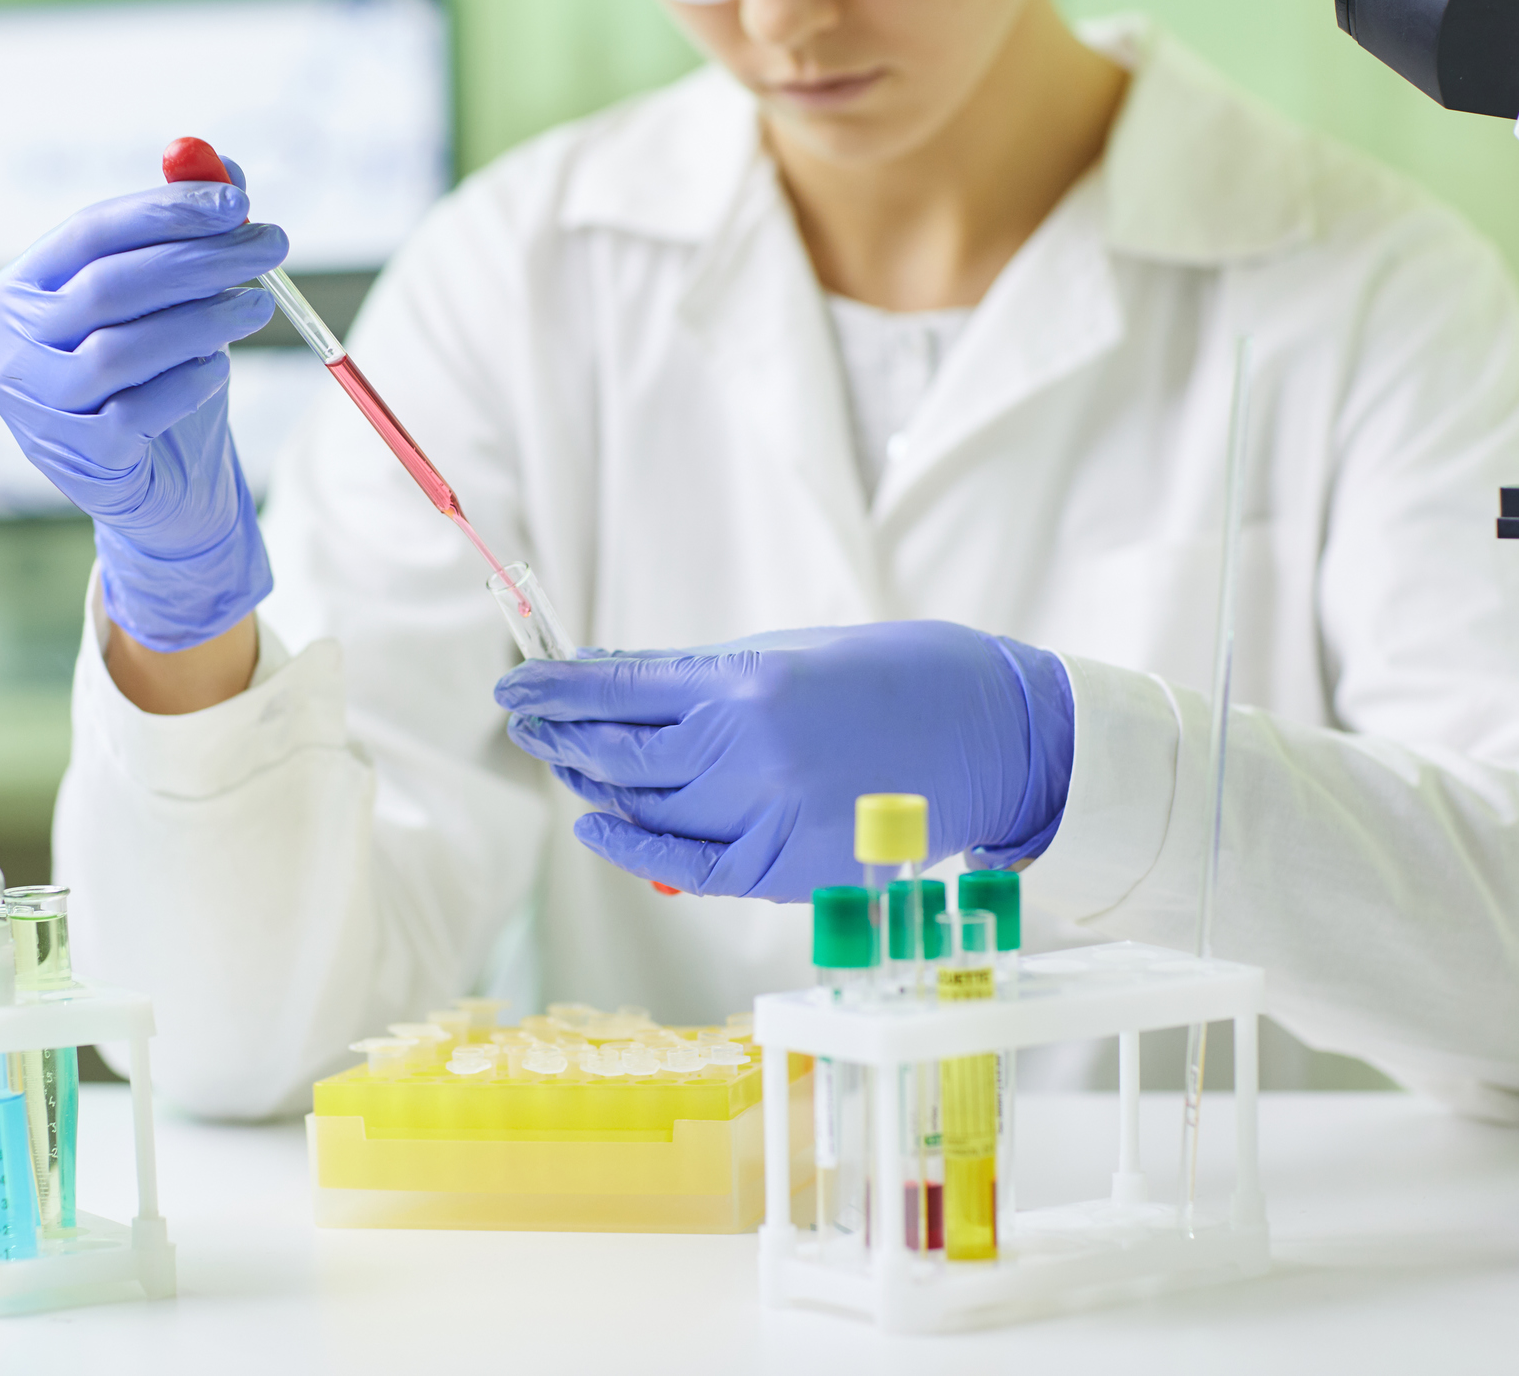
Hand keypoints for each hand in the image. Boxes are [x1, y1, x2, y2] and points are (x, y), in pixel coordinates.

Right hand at [0, 161, 286, 650]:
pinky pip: (139, 410)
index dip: (165, 211)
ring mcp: (37, 407)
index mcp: (21, 290)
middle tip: (272, 247)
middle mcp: (12, 346)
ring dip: (204, 320)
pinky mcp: (77, 458)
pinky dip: (189, 382)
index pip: (90, 232)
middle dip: (200, 260)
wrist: (160, 485)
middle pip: (109, 286)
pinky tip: (217, 369)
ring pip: (122, 350)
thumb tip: (228, 167)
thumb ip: (184, 236)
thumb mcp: (170, 304)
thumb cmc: (159, 379)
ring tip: (258, 306)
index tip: (239, 201)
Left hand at [493, 621, 1073, 899]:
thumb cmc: (900, 675)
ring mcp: (766, 816)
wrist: (998, 736)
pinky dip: (634, 847)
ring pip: (644, 805)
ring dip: (592, 782)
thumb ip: (703, 677)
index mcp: (750, 682)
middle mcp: (748, 752)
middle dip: (562, 733)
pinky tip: (597, 825)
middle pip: (620, 751)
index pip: (620, 687)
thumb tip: (615, 681)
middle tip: (526, 718)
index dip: (559, 687)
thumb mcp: (793, 650)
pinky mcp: (788, 868)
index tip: (519, 683)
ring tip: (561, 760)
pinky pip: (686, 865)